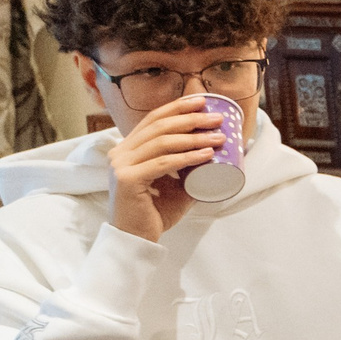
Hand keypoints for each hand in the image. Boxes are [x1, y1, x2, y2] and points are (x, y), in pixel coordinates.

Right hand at [106, 95, 226, 241]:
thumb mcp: (175, 184)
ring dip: (195, 137)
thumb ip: (188, 168)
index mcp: (128, 149)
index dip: (177, 108)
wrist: (136, 238)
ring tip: (220, 137)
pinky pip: (162, 163)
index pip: (153, 120)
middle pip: (159, 126)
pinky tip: (206, 154)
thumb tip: (218, 153)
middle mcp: (120, 153)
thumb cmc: (155, 212)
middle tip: (217, 119)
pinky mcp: (126, 179)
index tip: (202, 101)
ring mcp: (121, 165)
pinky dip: (187, 157)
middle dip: (191, 119)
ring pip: (162, 142)